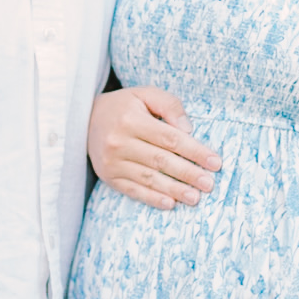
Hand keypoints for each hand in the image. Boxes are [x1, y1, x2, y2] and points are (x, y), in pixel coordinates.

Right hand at [88, 87, 219, 208]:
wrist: (83, 120)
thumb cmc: (123, 106)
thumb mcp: (145, 94)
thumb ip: (169, 105)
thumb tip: (188, 130)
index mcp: (131, 120)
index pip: (169, 138)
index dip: (195, 151)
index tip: (215, 162)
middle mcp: (119, 142)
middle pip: (161, 161)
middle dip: (188, 174)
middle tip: (209, 184)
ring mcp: (112, 162)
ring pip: (149, 179)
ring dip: (174, 190)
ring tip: (195, 197)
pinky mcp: (108, 177)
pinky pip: (133, 191)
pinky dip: (152, 199)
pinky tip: (170, 204)